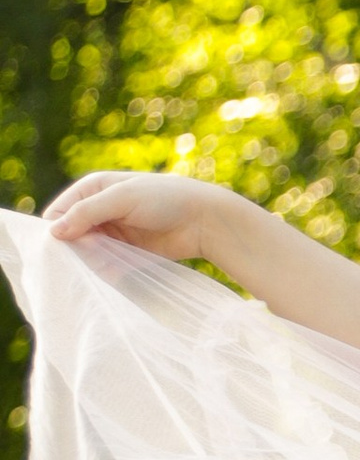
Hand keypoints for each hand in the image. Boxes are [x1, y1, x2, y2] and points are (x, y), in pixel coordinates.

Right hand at [45, 169, 235, 258]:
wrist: (205, 220)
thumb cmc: (166, 199)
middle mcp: (99, 210)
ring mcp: (112, 232)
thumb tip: (53, 232)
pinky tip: (115, 271)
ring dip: (92, 260)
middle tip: (90, 257)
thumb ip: (87, 212)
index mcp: (92, 188)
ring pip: (87, 252)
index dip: (57, 230)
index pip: (58, 212)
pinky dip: (107, 269)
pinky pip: (105, 264)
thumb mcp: (122, 199)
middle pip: (70, 235)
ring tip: (107, 262)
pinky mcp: (126, 252)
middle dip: (75, 248)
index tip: (65, 247)